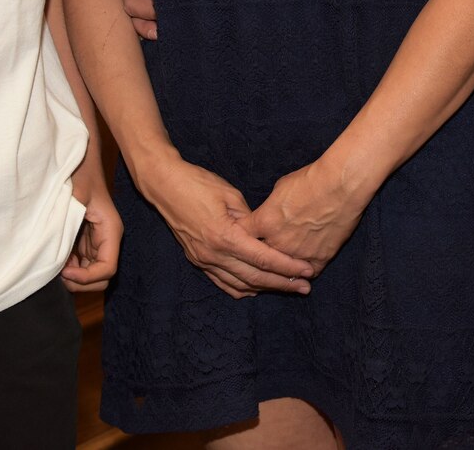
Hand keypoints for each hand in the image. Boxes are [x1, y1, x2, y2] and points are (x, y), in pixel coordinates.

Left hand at [61, 170, 123, 291]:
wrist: (80, 159)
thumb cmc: (80, 173)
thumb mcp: (75, 194)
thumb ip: (67, 220)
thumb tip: (52, 248)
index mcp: (110, 230)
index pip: (107, 269)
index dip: (86, 278)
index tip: (64, 271)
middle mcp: (107, 239)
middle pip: (101, 278)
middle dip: (80, 282)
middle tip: (58, 273)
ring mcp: (97, 241)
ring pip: (91, 274)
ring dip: (73, 277)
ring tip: (54, 264)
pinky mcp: (86, 241)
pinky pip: (81, 264)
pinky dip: (68, 268)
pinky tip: (55, 257)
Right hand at [138, 154, 313, 298]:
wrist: (164, 186)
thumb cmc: (199, 183)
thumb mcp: (230, 195)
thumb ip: (250, 220)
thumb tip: (265, 234)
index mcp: (225, 237)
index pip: (264, 258)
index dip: (288, 267)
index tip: (308, 270)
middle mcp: (214, 254)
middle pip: (255, 277)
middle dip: (283, 283)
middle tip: (305, 286)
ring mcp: (204, 260)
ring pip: (239, 284)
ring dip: (265, 288)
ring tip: (287, 288)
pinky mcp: (198, 260)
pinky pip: (222, 282)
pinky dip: (241, 288)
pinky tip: (256, 289)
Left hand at [241, 159, 371, 277]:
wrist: (341, 185)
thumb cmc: (310, 180)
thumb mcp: (280, 188)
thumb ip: (270, 208)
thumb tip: (269, 214)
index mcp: (264, 222)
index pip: (241, 237)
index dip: (241, 239)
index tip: (243, 241)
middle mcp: (277, 242)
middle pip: (259, 260)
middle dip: (258, 259)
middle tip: (260, 260)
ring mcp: (298, 254)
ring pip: (282, 272)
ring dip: (281, 271)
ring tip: (282, 272)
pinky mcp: (319, 259)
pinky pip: (308, 274)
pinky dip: (306, 273)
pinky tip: (305, 271)